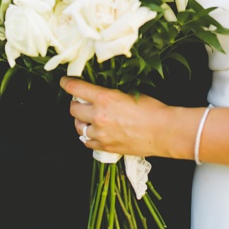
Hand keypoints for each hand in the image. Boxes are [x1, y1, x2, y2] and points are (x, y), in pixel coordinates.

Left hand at [61, 78, 176, 157]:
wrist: (163, 132)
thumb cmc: (153, 110)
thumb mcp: (131, 93)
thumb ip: (112, 95)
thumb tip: (101, 95)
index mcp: (105, 98)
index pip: (76, 89)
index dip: (67, 83)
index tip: (64, 82)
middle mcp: (98, 116)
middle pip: (73, 109)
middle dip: (76, 103)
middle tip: (83, 102)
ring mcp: (100, 133)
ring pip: (78, 126)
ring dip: (82, 121)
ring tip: (90, 118)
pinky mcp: (104, 146)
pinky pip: (86, 141)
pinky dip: (88, 135)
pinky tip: (96, 132)